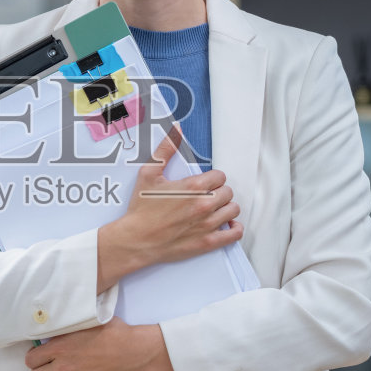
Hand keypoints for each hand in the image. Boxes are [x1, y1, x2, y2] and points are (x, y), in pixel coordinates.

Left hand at [24, 317, 172, 370]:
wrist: (135, 352)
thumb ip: (68, 328)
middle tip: (47, 368)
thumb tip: (56, 326)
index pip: (30, 359)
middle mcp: (62, 366)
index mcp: (60, 347)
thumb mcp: (87, 322)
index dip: (34, 358)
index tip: (40, 356)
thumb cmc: (115, 334)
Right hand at [97, 124, 243, 288]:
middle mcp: (203, 204)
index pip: (220, 176)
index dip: (213, 178)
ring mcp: (208, 224)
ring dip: (226, 208)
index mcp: (192, 186)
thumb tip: (176, 129)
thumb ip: (166, 149)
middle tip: (207, 196)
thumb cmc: (141, 209)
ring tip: (214, 209)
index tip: (205, 183)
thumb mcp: (149, 173)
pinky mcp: (208, 242)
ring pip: (233, 209)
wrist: (136, 239)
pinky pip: (234, 233)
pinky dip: (234, 228)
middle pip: (228, 192)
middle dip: (219, 192)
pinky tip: (225, 224)